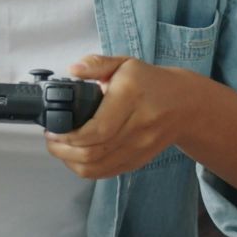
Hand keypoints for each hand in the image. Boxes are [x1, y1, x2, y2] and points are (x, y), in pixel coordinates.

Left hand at [43, 54, 204, 179]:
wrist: (185, 105)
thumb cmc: (150, 82)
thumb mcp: (124, 63)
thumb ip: (96, 64)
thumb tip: (72, 69)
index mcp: (131, 97)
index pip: (98, 129)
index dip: (70, 135)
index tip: (53, 129)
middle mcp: (138, 126)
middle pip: (95, 152)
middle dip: (64, 150)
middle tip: (51, 140)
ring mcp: (140, 147)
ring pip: (99, 167)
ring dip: (72, 162)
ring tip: (59, 148)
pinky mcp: (139, 160)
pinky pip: (107, 172)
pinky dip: (86, 169)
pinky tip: (75, 157)